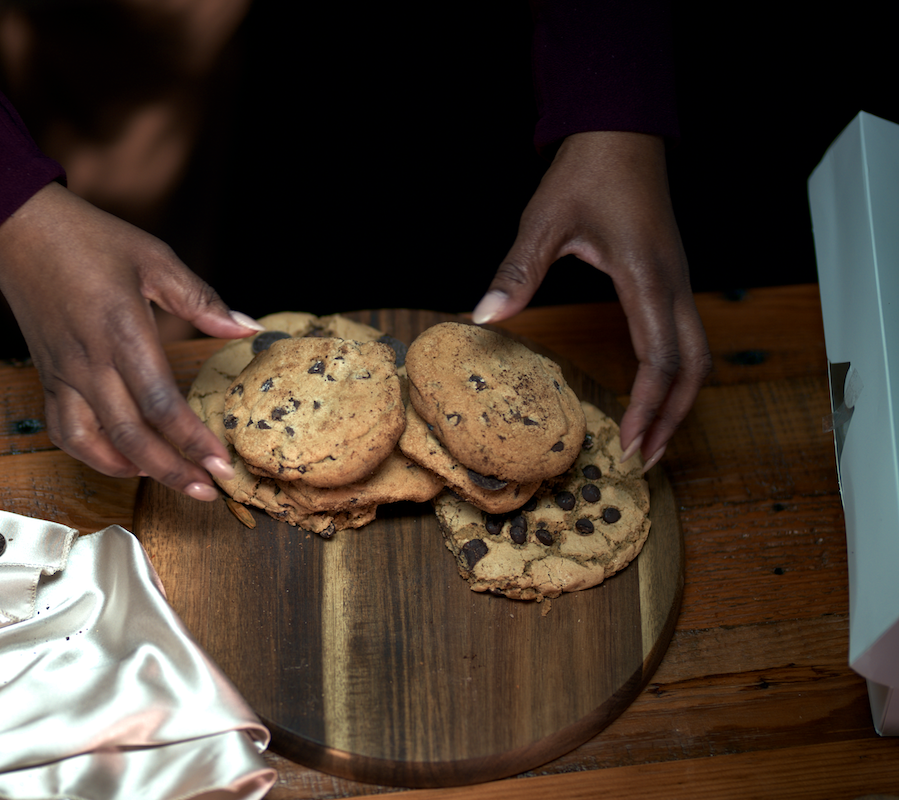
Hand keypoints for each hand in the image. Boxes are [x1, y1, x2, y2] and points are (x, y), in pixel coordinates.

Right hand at [0, 182, 262, 499]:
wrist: (19, 229)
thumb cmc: (89, 239)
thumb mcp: (155, 260)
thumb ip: (202, 301)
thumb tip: (248, 327)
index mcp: (122, 332)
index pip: (163, 404)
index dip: (194, 441)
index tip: (222, 465)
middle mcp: (91, 362)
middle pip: (133, 436)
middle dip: (173, 471)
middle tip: (208, 491)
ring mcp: (64, 374)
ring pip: (95, 443)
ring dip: (134, 470)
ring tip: (171, 480)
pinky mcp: (46, 377)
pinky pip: (64, 430)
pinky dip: (92, 455)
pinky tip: (122, 460)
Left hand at [472, 131, 710, 471]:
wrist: (622, 130)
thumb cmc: (587, 171)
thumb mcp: (544, 220)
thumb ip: (518, 271)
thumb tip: (484, 317)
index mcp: (647, 276)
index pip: (659, 359)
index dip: (647, 407)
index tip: (630, 445)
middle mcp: (673, 283)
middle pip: (693, 367)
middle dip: (673, 417)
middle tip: (644, 459)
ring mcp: (678, 280)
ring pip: (697, 354)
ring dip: (679, 399)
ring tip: (651, 437)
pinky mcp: (672, 276)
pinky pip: (687, 336)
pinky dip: (675, 374)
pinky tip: (651, 391)